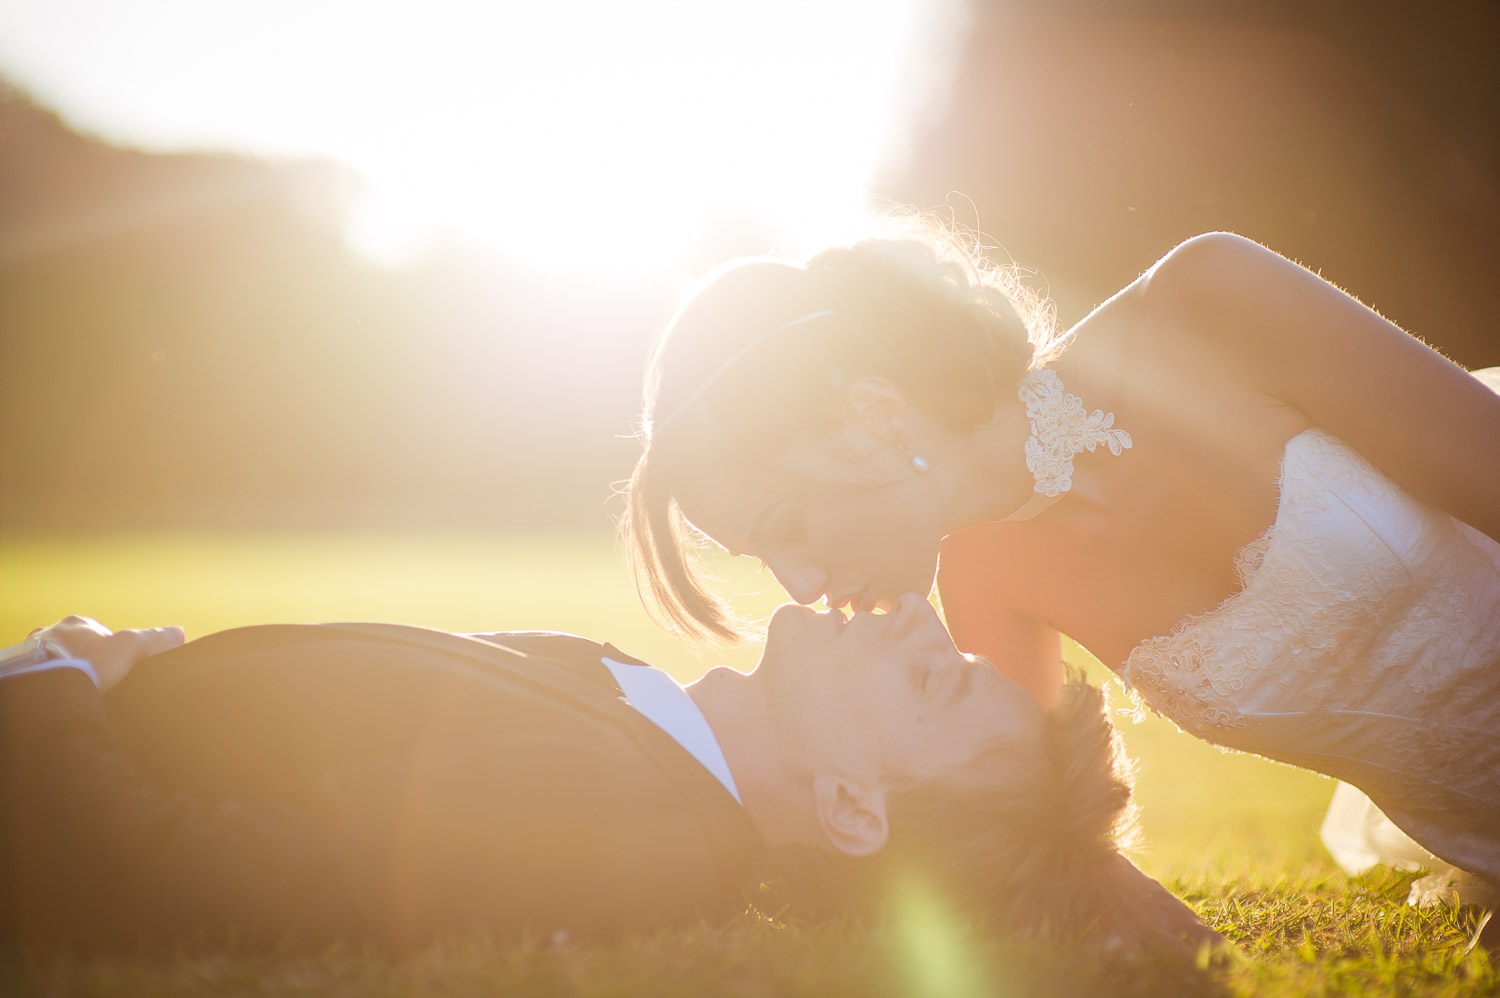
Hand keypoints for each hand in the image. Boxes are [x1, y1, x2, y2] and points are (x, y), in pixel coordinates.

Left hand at [31, 616, 185, 692]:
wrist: (40, 685)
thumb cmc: (85, 663)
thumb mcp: (128, 650)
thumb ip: (153, 640)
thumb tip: (180, 632)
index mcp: (78, 623)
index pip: (99, 633)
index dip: (110, 651)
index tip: (115, 670)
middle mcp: (51, 631)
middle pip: (72, 645)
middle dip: (81, 661)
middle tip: (93, 683)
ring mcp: (29, 650)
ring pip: (49, 659)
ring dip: (59, 672)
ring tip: (70, 694)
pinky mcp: (15, 669)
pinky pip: (32, 675)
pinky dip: (42, 684)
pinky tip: (52, 698)